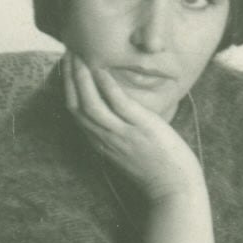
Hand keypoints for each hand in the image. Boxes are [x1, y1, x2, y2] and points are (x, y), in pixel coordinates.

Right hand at [62, 53, 203, 201]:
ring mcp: (121, 134)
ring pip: (91, 103)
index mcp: (101, 143)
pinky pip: (118, 104)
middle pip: (77, 105)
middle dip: (69, 78)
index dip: (68, 88)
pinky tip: (101, 69)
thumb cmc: (158, 169)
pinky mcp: (140, 129)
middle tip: (67, 53)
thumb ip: (121, 132)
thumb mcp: (130, 150)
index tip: (67, 67)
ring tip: (78, 55)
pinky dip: (106, 85)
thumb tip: (122, 111)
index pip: (75, 112)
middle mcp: (105, 139)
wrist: (174, 189)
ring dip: (81, 77)